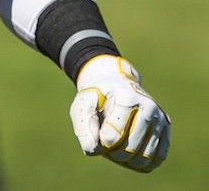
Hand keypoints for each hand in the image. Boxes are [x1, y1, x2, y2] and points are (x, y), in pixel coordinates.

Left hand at [69, 55, 169, 171]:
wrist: (115, 84)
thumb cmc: (97, 98)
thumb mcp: (83, 106)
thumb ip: (84, 129)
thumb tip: (93, 151)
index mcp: (127, 98)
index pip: (114, 136)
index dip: (101, 143)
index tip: (97, 136)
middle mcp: (149, 108)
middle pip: (130, 150)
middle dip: (113, 154)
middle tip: (105, 143)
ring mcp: (160, 120)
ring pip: (145, 158)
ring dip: (126, 161)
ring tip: (115, 147)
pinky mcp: (166, 131)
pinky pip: (157, 159)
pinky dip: (141, 163)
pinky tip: (129, 154)